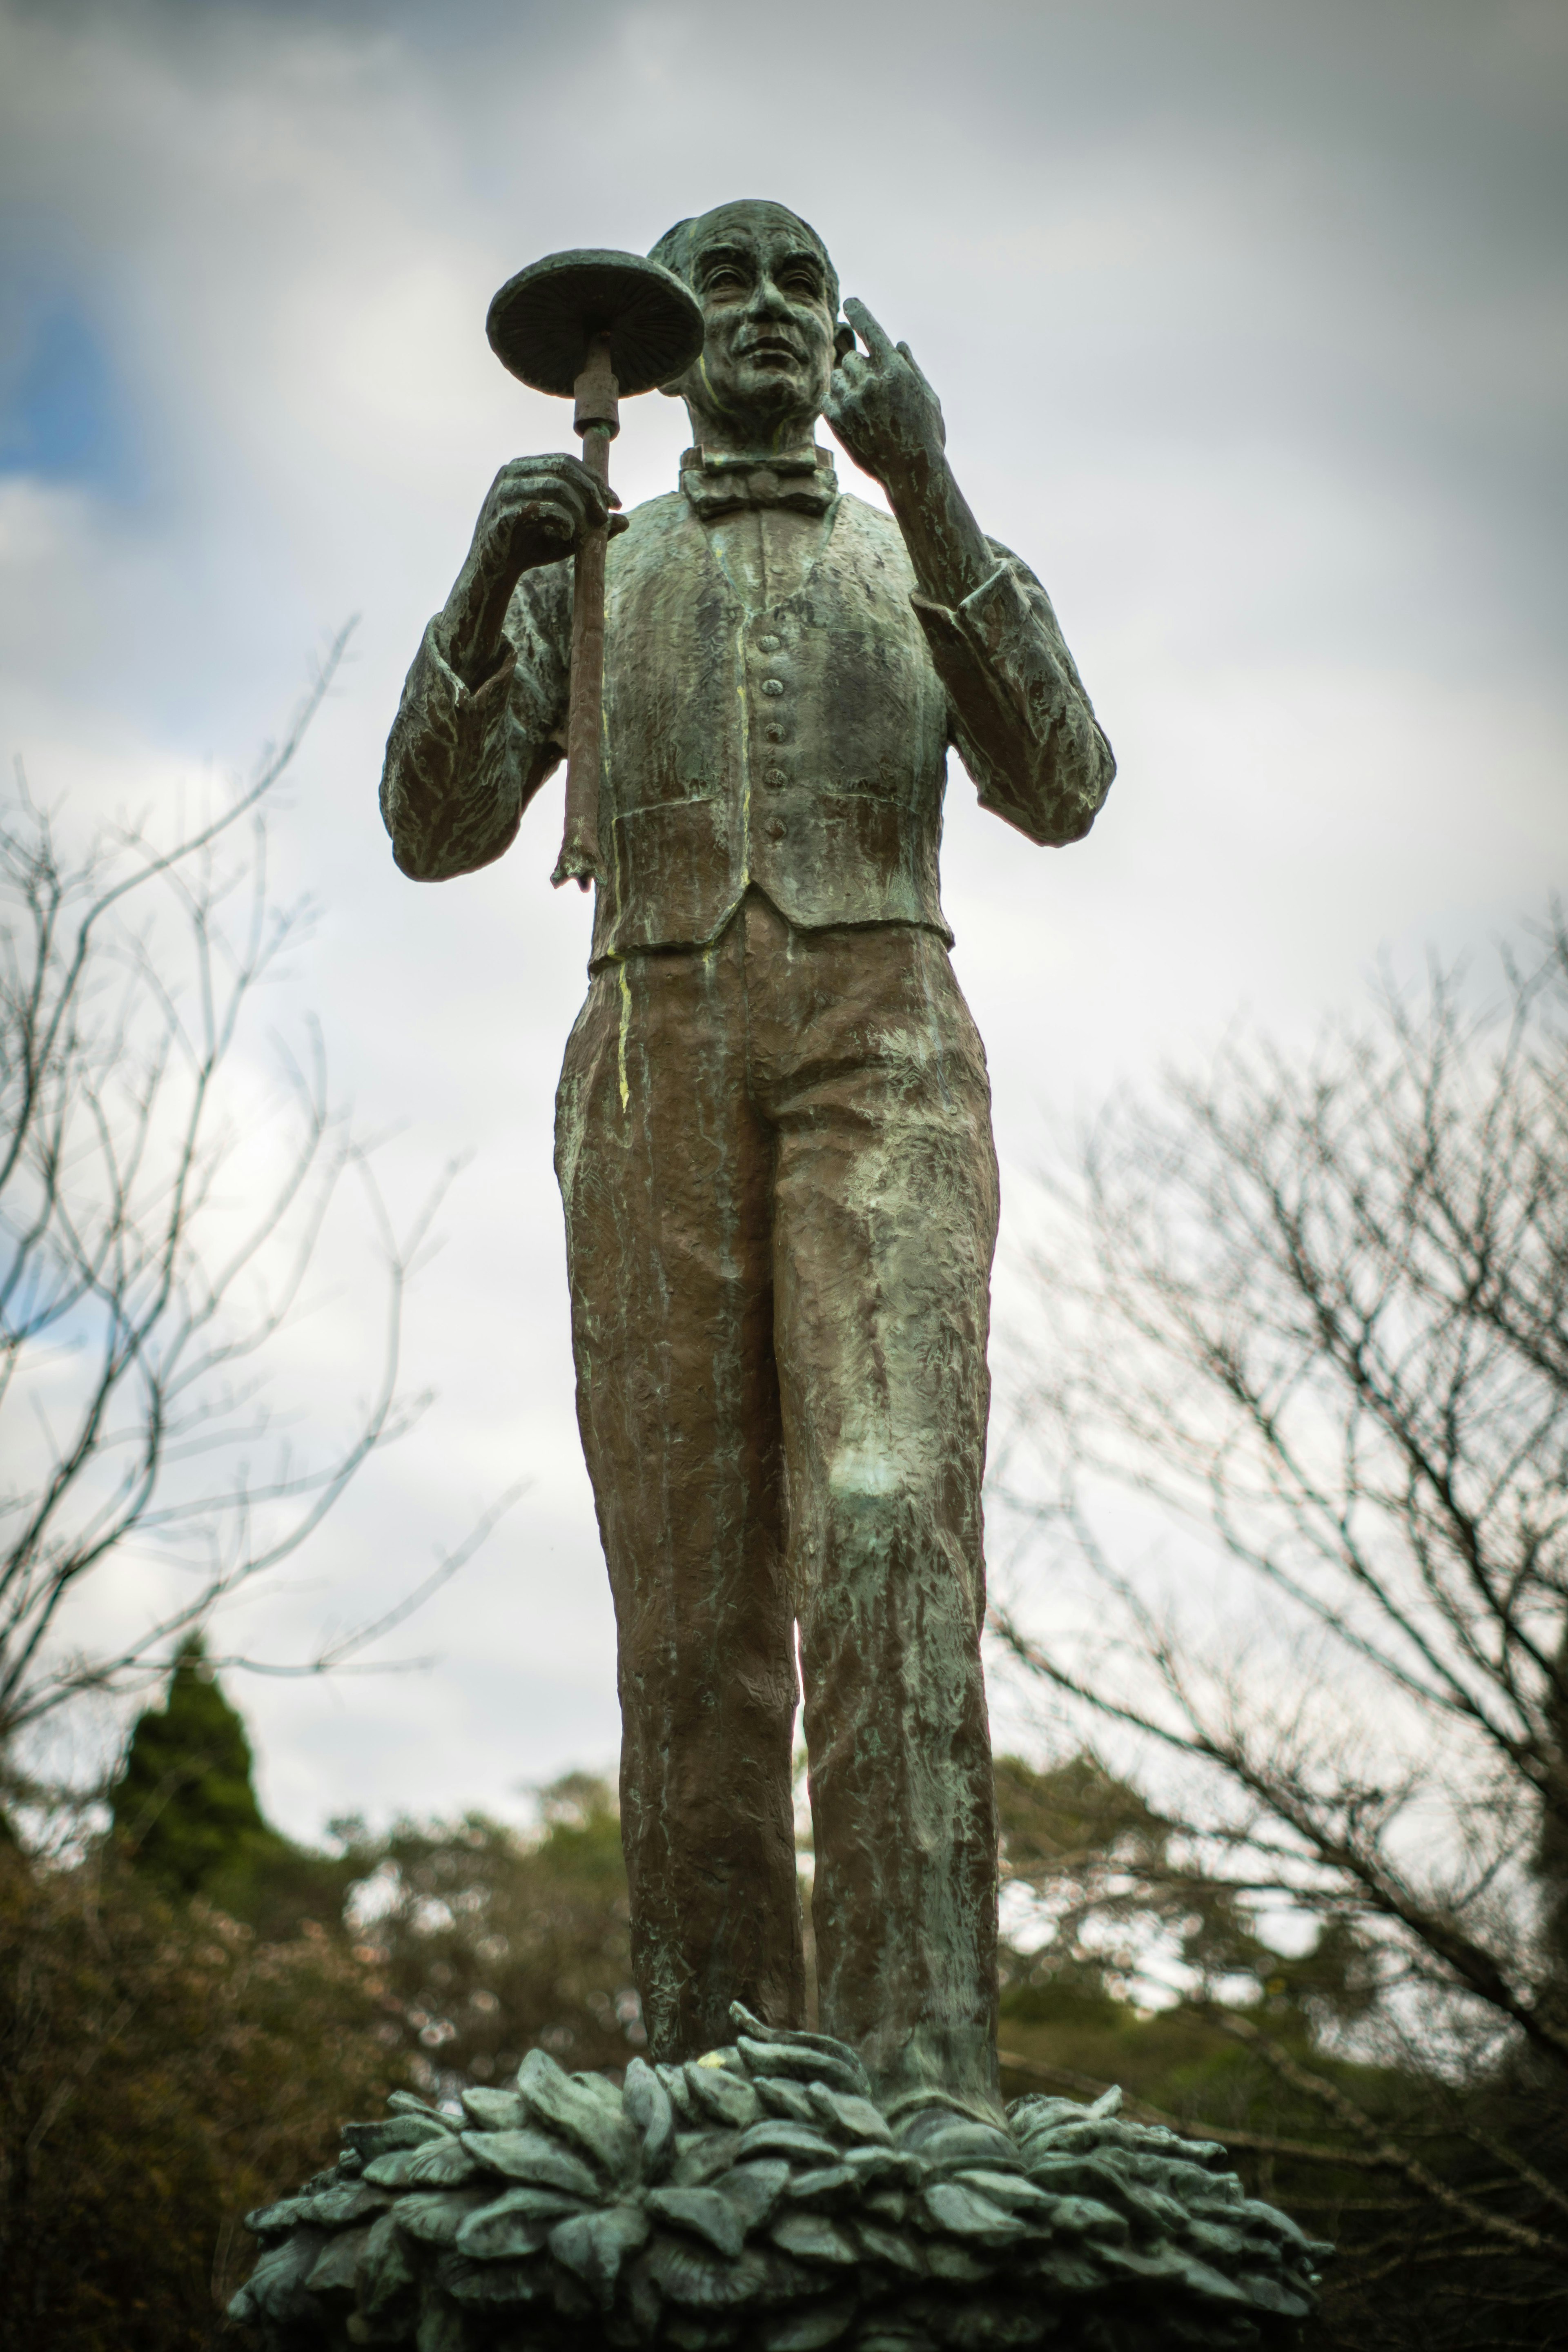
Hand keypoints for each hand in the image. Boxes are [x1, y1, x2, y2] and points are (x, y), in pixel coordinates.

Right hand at [440, 452, 625, 683]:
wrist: (494, 572)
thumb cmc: (530, 548)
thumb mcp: (567, 535)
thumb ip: (592, 526)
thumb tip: (625, 521)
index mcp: (525, 469)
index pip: (566, 462)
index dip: (595, 480)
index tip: (616, 502)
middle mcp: (512, 473)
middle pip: (562, 469)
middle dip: (591, 492)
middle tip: (605, 518)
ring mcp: (503, 492)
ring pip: (554, 486)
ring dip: (578, 509)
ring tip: (585, 531)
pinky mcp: (501, 515)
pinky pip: (540, 508)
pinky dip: (562, 520)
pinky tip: (568, 535)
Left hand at [822, 299, 945, 488]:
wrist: (911, 473)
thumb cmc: (926, 436)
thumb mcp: (928, 397)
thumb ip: (911, 368)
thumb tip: (898, 344)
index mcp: (895, 370)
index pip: (870, 329)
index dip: (858, 312)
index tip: (850, 304)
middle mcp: (871, 381)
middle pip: (851, 356)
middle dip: (859, 367)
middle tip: (871, 389)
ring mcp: (852, 401)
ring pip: (837, 376)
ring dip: (847, 384)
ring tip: (864, 406)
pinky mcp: (838, 420)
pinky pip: (828, 397)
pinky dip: (837, 401)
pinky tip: (852, 414)